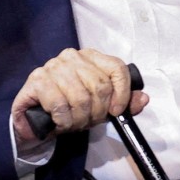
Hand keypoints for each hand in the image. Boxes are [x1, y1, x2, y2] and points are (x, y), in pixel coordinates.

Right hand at [11, 48, 148, 146]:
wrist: (36, 121)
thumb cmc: (70, 110)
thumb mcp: (101, 108)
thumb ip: (124, 104)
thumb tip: (143, 98)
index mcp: (91, 57)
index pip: (117, 67)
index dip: (122, 92)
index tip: (116, 111)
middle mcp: (72, 56)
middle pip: (100, 86)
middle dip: (97, 112)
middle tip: (88, 121)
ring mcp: (53, 66)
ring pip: (80, 98)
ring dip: (79, 120)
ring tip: (73, 123)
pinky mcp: (37, 79)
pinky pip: (60, 105)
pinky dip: (63, 121)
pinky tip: (59, 123)